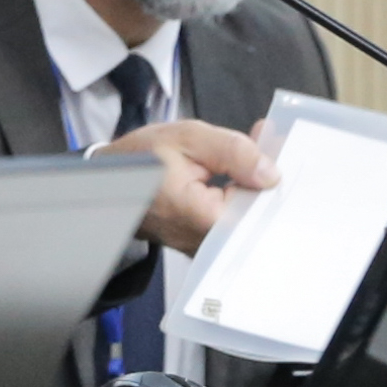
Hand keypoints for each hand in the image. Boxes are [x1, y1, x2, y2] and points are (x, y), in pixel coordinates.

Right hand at [93, 119, 275, 253]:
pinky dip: (242, 201)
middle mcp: (206, 241)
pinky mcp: (203, 244)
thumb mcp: (187, 139)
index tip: (279, 150)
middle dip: (266, 181)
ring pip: (248, 221)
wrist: (107, 179)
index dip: (273, 177)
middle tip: (265, 146)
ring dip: (255, 190)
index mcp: (204, 218)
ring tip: (252, 157)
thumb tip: (270, 173)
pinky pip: (234, 225)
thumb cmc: (140, 159)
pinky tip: (241, 177)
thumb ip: (232, 151)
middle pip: (258, 216)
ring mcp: (204, 247)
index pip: (262, 206)